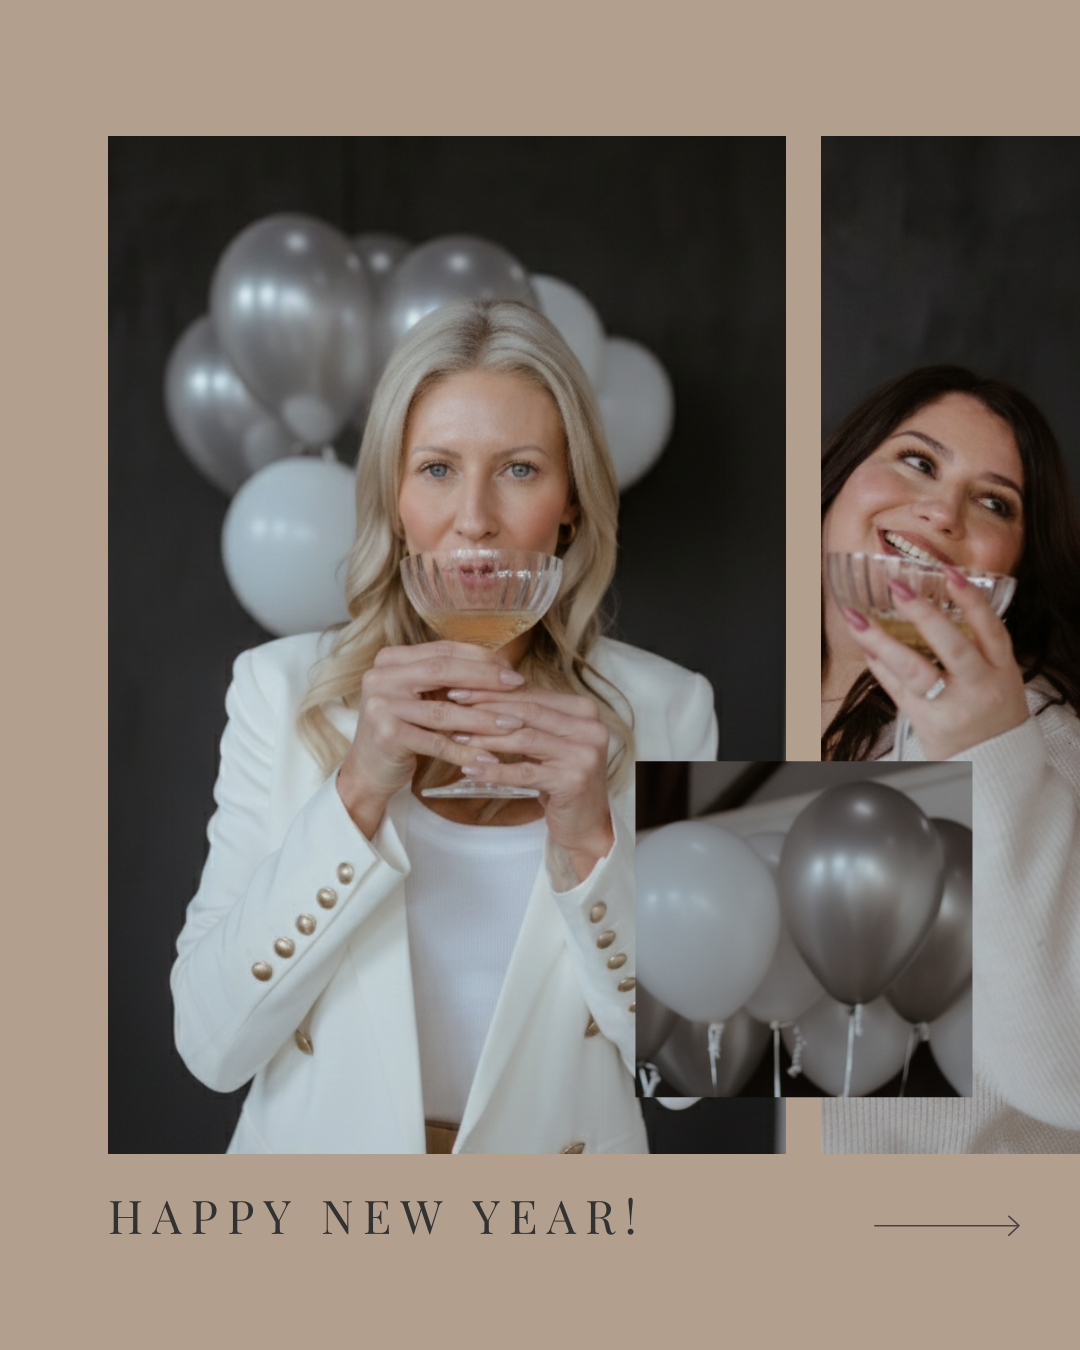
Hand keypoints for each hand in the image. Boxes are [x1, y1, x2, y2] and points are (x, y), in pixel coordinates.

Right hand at [336, 640, 526, 835]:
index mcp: (391, 660)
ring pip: (443, 710)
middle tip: (517, 685)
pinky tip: (490, 757)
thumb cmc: (403, 730)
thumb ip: (448, 681)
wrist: (368, 770)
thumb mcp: (421, 698)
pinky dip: (465, 751)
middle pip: (443, 670)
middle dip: (485, 678)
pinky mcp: (387, 736)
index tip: (511, 669)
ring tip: (513, 724)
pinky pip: (436, 742)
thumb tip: (501, 668)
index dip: (479, 658)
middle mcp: (381, 677)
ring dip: (483, 718)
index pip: (442, 650)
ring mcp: (381, 705)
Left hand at [445, 684, 613, 879]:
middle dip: (486, 709)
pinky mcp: (573, 781)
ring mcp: (584, 754)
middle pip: (527, 712)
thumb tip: (481, 691)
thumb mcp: (548, 742)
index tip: (460, 689)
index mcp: (584, 710)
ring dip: (486, 738)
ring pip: (524, 738)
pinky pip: (524, 773)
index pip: (532, 693)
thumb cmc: (561, 778)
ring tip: (457, 737)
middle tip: (452, 707)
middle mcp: (590, 728)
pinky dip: (494, 771)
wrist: (586, 822)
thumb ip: (528, 717)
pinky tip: (471, 769)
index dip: (494, 690)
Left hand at [841, 566, 1028, 759]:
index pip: (992, 629)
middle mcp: (979, 688)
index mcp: (1002, 670)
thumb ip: (977, 643)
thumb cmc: (994, 712)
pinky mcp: (924, 722)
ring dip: (881, 641)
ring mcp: (950, 707)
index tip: (949, 572)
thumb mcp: (1002, 675)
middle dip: (923, 615)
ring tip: (856, 618)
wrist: (994, 765)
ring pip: (915, 670)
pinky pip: (896, 689)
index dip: (971, 600)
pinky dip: (879, 666)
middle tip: (897, 587)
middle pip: (952, 647)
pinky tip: (865, 647)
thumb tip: (939, 600)